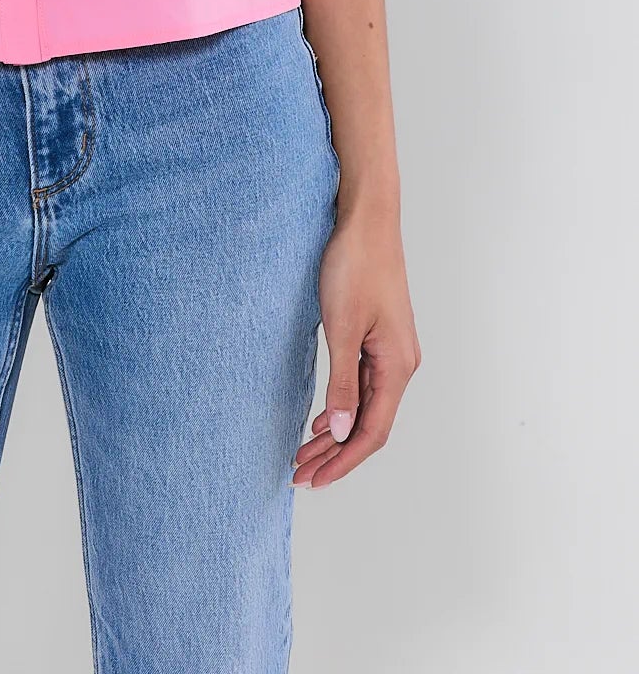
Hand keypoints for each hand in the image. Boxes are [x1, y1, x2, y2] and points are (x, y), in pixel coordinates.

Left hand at [292, 202, 420, 488]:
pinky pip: (362, 385)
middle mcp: (400, 364)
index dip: (343, 461)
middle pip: (369, 425)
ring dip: (336, 433)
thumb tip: (341, 433)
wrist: (367, 220)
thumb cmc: (355, 266)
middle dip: (335, 454)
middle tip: (300, 474)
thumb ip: (342, 383)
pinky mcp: (378, 338)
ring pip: (364, 406)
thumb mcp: (341, 327)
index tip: (313, 479)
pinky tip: (322, 419)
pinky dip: (341, 407)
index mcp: (397, 366)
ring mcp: (391, 351)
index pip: (372, 432)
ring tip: (304, 453)